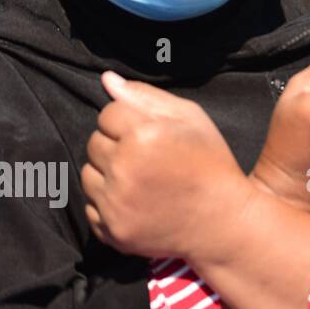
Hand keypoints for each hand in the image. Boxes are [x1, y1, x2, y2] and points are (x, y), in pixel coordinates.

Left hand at [83, 72, 250, 259]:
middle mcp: (123, 168)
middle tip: (149, 157)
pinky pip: (91, 206)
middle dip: (117, 145)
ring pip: (87, 174)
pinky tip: (137, 201)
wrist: (222, 221)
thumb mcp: (191, 119)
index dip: (130, 120)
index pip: (108, 113)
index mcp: (143, 134)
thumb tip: (107, 80)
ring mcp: (114, 202)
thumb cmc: (210, 163)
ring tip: (142, 179)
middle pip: (93, 142)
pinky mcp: (110, 229)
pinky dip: (108, 203)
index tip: (152, 134)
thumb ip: (147, 97)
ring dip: (108, 173)